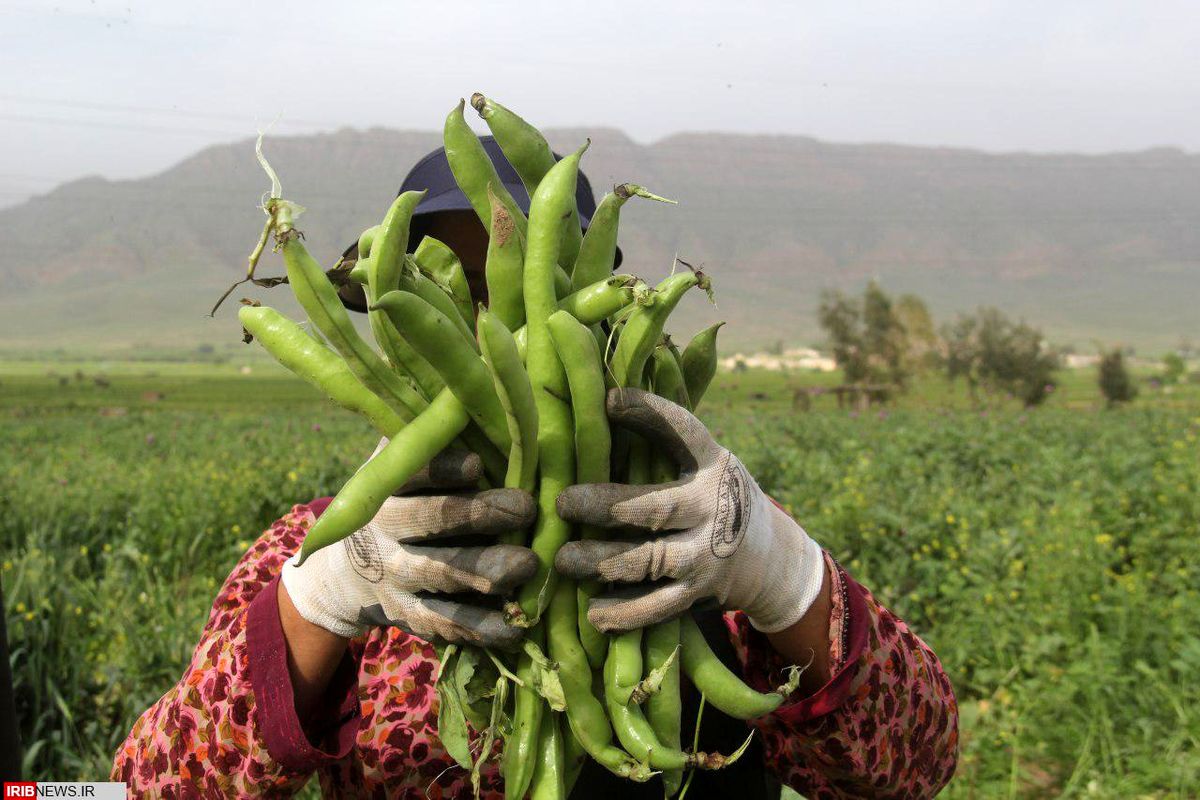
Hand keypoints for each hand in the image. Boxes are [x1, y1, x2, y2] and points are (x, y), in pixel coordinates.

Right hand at [282, 442, 536, 648]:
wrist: (344, 574)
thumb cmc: (402, 498)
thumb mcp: (405, 460)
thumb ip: (437, 424)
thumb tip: (481, 357)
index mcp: (388, 483)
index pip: (414, 470)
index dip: (445, 467)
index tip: (479, 463)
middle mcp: (385, 528)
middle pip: (430, 520)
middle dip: (478, 514)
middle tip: (525, 508)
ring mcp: (396, 575)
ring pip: (440, 572)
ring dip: (484, 570)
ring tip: (526, 566)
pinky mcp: (409, 615)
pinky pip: (445, 622)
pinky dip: (479, 627)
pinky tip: (514, 629)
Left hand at [554, 388, 824, 633]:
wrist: (770, 558)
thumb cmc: (712, 496)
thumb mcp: (704, 461)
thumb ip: (661, 440)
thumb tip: (598, 394)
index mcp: (712, 463)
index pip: (683, 431)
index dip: (648, 413)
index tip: (608, 400)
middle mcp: (713, 508)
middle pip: (656, 507)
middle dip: (606, 506)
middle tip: (563, 503)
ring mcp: (707, 555)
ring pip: (649, 561)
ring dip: (602, 562)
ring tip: (563, 560)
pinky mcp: (699, 594)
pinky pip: (658, 608)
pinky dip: (624, 613)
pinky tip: (593, 612)